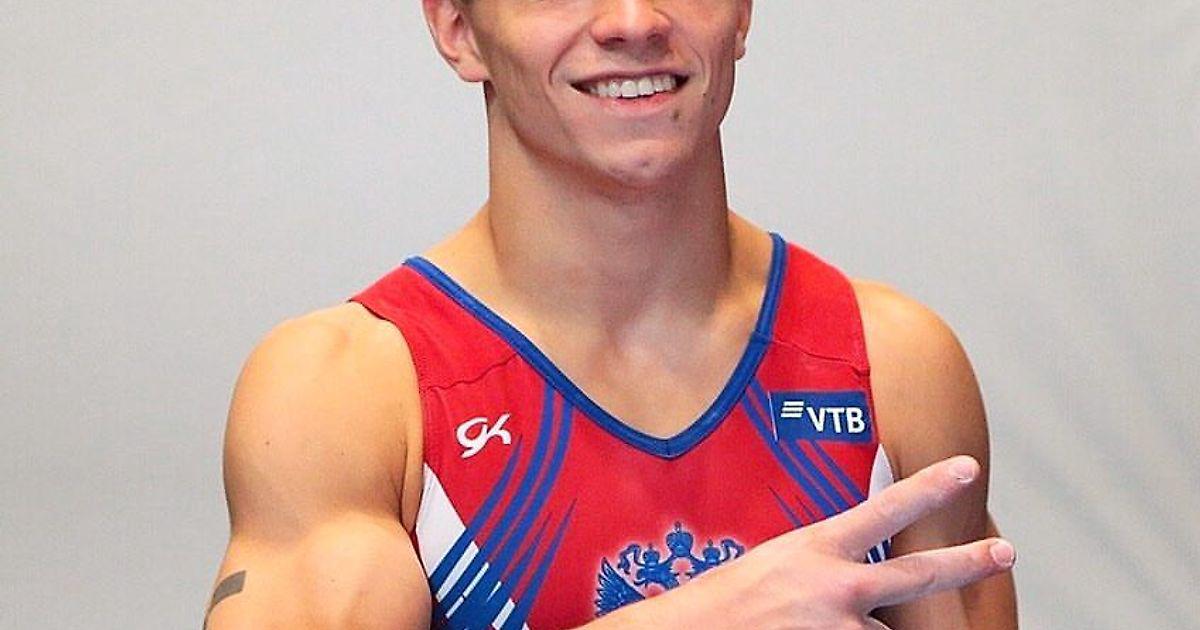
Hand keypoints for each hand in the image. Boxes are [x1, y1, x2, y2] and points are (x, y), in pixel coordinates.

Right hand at [593, 455, 1014, 629]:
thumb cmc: (718, 603)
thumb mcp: (771, 564)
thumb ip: (820, 566)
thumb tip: (854, 578)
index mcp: (816, 549)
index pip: (885, 509)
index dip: (930, 486)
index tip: (966, 469)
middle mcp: (838, 587)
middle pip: (920, 573)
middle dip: (968, 562)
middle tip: (1004, 551)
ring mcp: (840, 628)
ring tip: (821, 622)